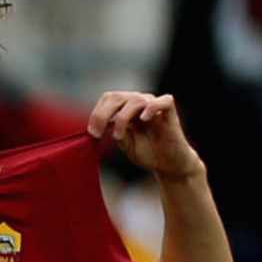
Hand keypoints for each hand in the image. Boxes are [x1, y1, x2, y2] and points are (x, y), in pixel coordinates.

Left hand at [87, 91, 203, 180]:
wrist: (168, 164)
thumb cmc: (147, 152)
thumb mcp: (124, 143)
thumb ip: (114, 131)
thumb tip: (97, 126)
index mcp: (127, 108)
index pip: (109, 98)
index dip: (98, 112)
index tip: (91, 132)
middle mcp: (140, 103)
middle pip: (118, 97)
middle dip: (103, 114)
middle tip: (97, 134)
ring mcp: (154, 106)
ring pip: (135, 100)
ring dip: (122, 118)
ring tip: (118, 136)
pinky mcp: (170, 113)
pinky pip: (163, 101)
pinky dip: (152, 107)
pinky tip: (144, 119)